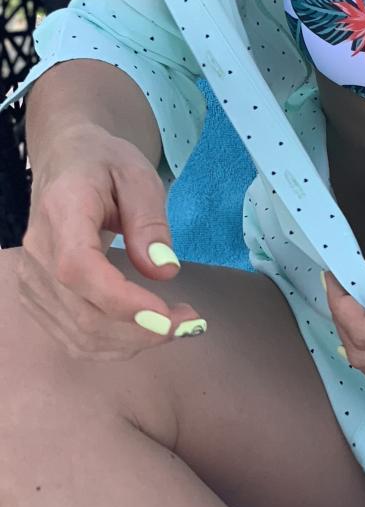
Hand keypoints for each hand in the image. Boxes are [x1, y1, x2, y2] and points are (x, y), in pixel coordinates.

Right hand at [18, 124, 206, 360]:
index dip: (121, 300)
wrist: (63, 161)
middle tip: (191, 322)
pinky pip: (72, 337)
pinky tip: (145, 329)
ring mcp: (32, 281)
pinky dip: (113, 345)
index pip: (78, 269)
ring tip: (177, 325)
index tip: (166, 313)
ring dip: (133, 343)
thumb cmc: (103, 163)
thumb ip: (150, 220)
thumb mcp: (137, 173)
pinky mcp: (36, 298)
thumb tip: (165, 271)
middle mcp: (38, 253)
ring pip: (79, 336)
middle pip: (82, 314)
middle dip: (142, 330)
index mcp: (62, 211)